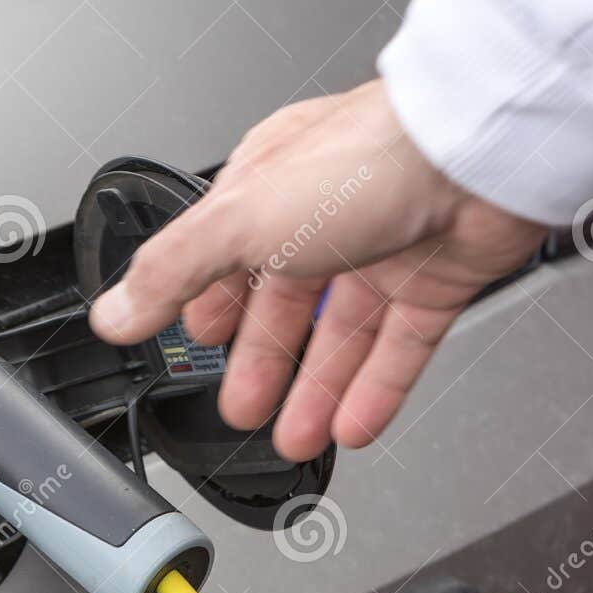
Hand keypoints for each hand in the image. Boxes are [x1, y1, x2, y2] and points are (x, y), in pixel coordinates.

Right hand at [88, 79, 545, 461]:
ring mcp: (384, 247)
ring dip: (313, 392)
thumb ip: (170, 273)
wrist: (480, 154)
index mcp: (267, 189)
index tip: (193, 346)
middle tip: (240, 410)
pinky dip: (373, 391)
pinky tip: (352, 426)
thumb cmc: (365, 161)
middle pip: (282, 306)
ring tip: (293, 439)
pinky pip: (398, 348)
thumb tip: (113, 313)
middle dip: (258, 365)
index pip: (224, 256)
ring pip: (339, 336)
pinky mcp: (437, 278)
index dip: (206, 307)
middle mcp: (324, 215)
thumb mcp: (235, 221)